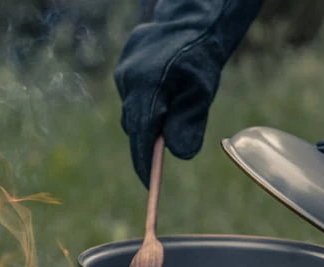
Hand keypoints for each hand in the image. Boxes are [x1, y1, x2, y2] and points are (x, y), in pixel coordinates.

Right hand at [113, 0, 262, 185]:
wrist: (191, 23)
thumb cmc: (200, 58)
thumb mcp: (201, 94)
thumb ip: (189, 124)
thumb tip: (178, 154)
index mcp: (147, 87)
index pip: (141, 136)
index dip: (143, 164)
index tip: (149, 185)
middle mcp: (128, 80)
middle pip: (134, 125)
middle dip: (148, 143)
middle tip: (163, 156)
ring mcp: (122, 72)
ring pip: (133, 110)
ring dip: (149, 119)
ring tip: (172, 110)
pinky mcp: (123, 67)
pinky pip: (132, 96)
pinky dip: (146, 103)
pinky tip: (164, 92)